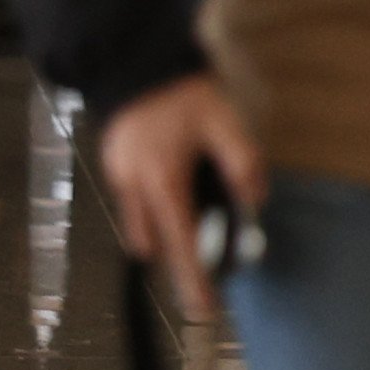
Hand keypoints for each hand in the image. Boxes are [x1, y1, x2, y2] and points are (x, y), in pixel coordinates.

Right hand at [96, 73, 266, 322]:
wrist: (138, 62)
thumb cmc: (184, 93)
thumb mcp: (224, 122)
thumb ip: (243, 163)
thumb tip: (255, 201)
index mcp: (162, 181)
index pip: (180, 243)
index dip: (192, 277)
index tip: (204, 306)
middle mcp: (134, 187)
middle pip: (155, 244)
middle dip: (178, 260)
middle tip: (206, 267)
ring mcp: (119, 178)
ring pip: (140, 228)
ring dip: (166, 235)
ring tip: (196, 229)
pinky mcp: (114, 167)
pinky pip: (134, 205)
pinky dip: (155, 212)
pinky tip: (179, 194)